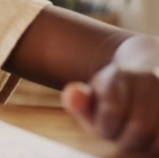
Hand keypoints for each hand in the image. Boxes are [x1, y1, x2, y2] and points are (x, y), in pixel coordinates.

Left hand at [62, 35, 158, 153]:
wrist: (147, 80)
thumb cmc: (112, 99)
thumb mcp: (92, 100)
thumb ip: (78, 103)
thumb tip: (72, 93)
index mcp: (118, 76)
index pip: (112, 112)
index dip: (106, 128)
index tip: (106, 126)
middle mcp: (149, 79)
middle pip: (140, 127)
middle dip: (128, 141)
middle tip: (124, 135)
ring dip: (148, 146)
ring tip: (140, 137)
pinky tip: (154, 138)